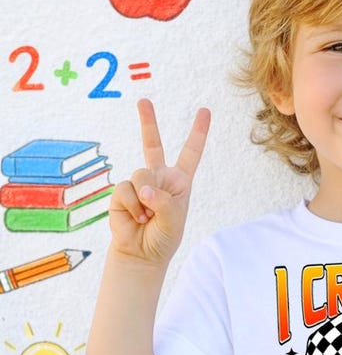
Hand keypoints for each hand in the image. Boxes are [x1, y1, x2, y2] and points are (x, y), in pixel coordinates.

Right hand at [108, 99, 209, 264]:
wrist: (141, 253)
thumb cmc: (164, 238)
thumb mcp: (174, 222)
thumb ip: (163, 203)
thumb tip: (143, 190)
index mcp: (180, 181)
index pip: (190, 152)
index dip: (198, 132)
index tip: (204, 111)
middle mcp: (160, 177)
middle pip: (152, 143)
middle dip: (147, 121)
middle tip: (143, 101)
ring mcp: (139, 182)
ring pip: (141, 174)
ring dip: (145, 198)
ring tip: (148, 216)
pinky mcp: (122, 191)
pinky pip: (126, 190)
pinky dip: (132, 206)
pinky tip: (136, 218)